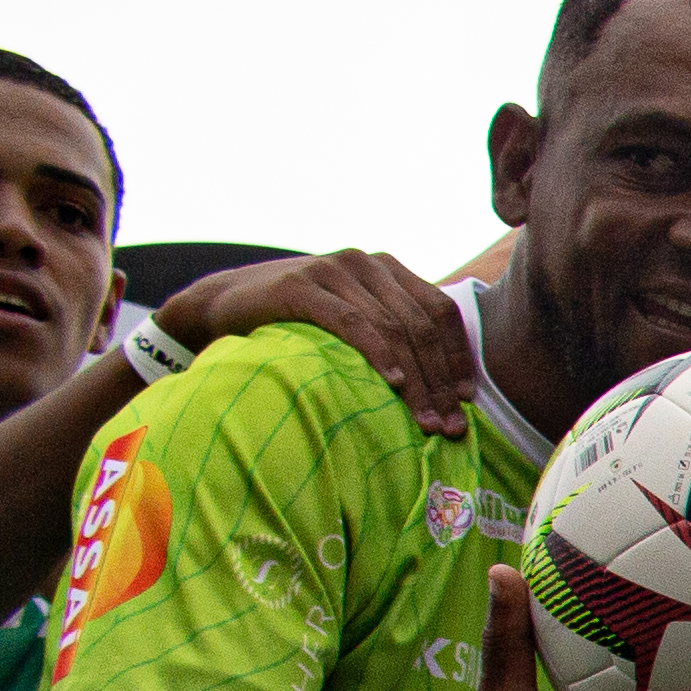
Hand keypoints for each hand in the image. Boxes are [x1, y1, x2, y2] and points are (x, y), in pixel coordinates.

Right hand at [164, 249, 470, 436]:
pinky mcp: (301, 285)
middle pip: (420, 326)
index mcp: (386, 268)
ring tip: (426, 422)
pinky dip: (378, 355)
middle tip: (451, 427)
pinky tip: (393, 385)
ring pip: (392, 329)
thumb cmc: (296, 323)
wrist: (222, 306)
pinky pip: (353, 322)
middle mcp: (364, 263)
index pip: (440, 312)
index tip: (468, 401)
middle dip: (440, 381)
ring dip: (416, 382)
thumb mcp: (353, 321)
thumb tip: (446, 385)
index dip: (458, 358)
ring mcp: (332, 269)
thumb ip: (393, 334)